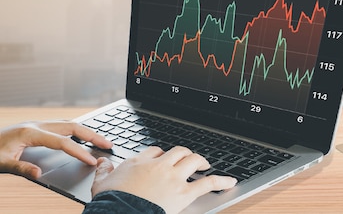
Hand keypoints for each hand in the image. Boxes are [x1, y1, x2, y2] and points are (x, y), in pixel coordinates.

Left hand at [0, 120, 112, 178]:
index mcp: (31, 133)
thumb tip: (39, 175)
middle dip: (92, 135)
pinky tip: (80, 136)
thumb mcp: (1, 164)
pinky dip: (75, 130)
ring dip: (86, 131)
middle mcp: (36, 125)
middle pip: (72, 127)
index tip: (92, 161)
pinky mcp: (35, 127)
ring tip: (100, 140)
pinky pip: (61, 125)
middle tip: (108, 144)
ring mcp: (36, 124)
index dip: (80, 152)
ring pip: (68, 124)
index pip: (63, 142)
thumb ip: (21, 169)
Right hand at [92, 146, 236, 213]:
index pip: (155, 151)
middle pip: (177, 151)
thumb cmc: (111, 202)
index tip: (163, 159)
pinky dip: (221, 181)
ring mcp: (173, 177)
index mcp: (139, 162)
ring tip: (206, 164)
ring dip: (201, 161)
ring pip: (193, 160)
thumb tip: (101, 162)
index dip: (161, 154)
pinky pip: (208, 183)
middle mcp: (159, 166)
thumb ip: (104, 171)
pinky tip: (230, 182)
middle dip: (184, 154)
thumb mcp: (101, 184)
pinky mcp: (184, 192)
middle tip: (188, 159)